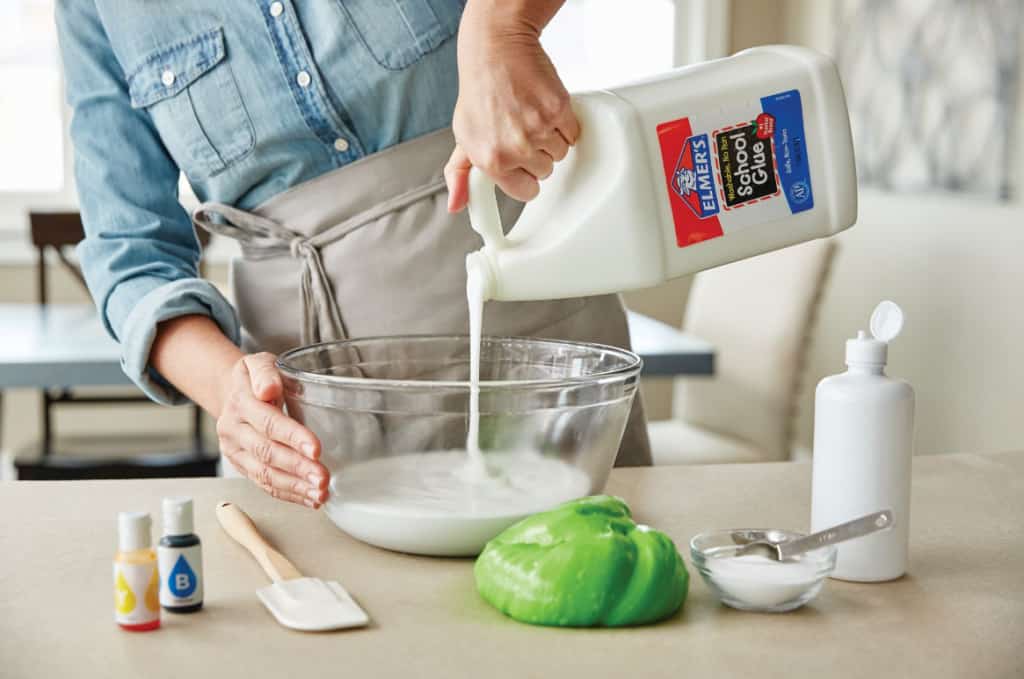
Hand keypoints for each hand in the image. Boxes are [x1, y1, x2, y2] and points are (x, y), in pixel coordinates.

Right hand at [216, 353, 328, 507]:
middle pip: (267, 453)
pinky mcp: (241, 466)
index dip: (293, 437)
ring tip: (320, 493)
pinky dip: (288, 494)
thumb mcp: (258, 363)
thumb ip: (265, 372)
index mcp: (240, 403)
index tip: (316, 449)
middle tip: (323, 478)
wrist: (230, 392)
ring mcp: (235, 451)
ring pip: (264, 474)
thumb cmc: (254, 378)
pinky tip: (309, 499)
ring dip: (294, 487)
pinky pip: (264, 484)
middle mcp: (233, 430)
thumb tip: (268, 390)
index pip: (268, 423)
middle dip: (297, 468)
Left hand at [445, 0, 577, 211]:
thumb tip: (456, 204)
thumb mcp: (463, 135)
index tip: (520, 161)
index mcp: (491, 160)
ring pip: (561, 153)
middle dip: (537, 153)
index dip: (525, 175)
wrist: (495, 50)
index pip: (526, 192)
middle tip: (521, 129)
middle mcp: (515, 148)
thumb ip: (459, 173)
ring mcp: (539, 130)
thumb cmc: (480, 91)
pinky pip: (572, 133)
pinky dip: (564, 123)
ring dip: (551, 137)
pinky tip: (544, 108)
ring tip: (531, 116)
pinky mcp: (558, 111)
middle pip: (546, 171)